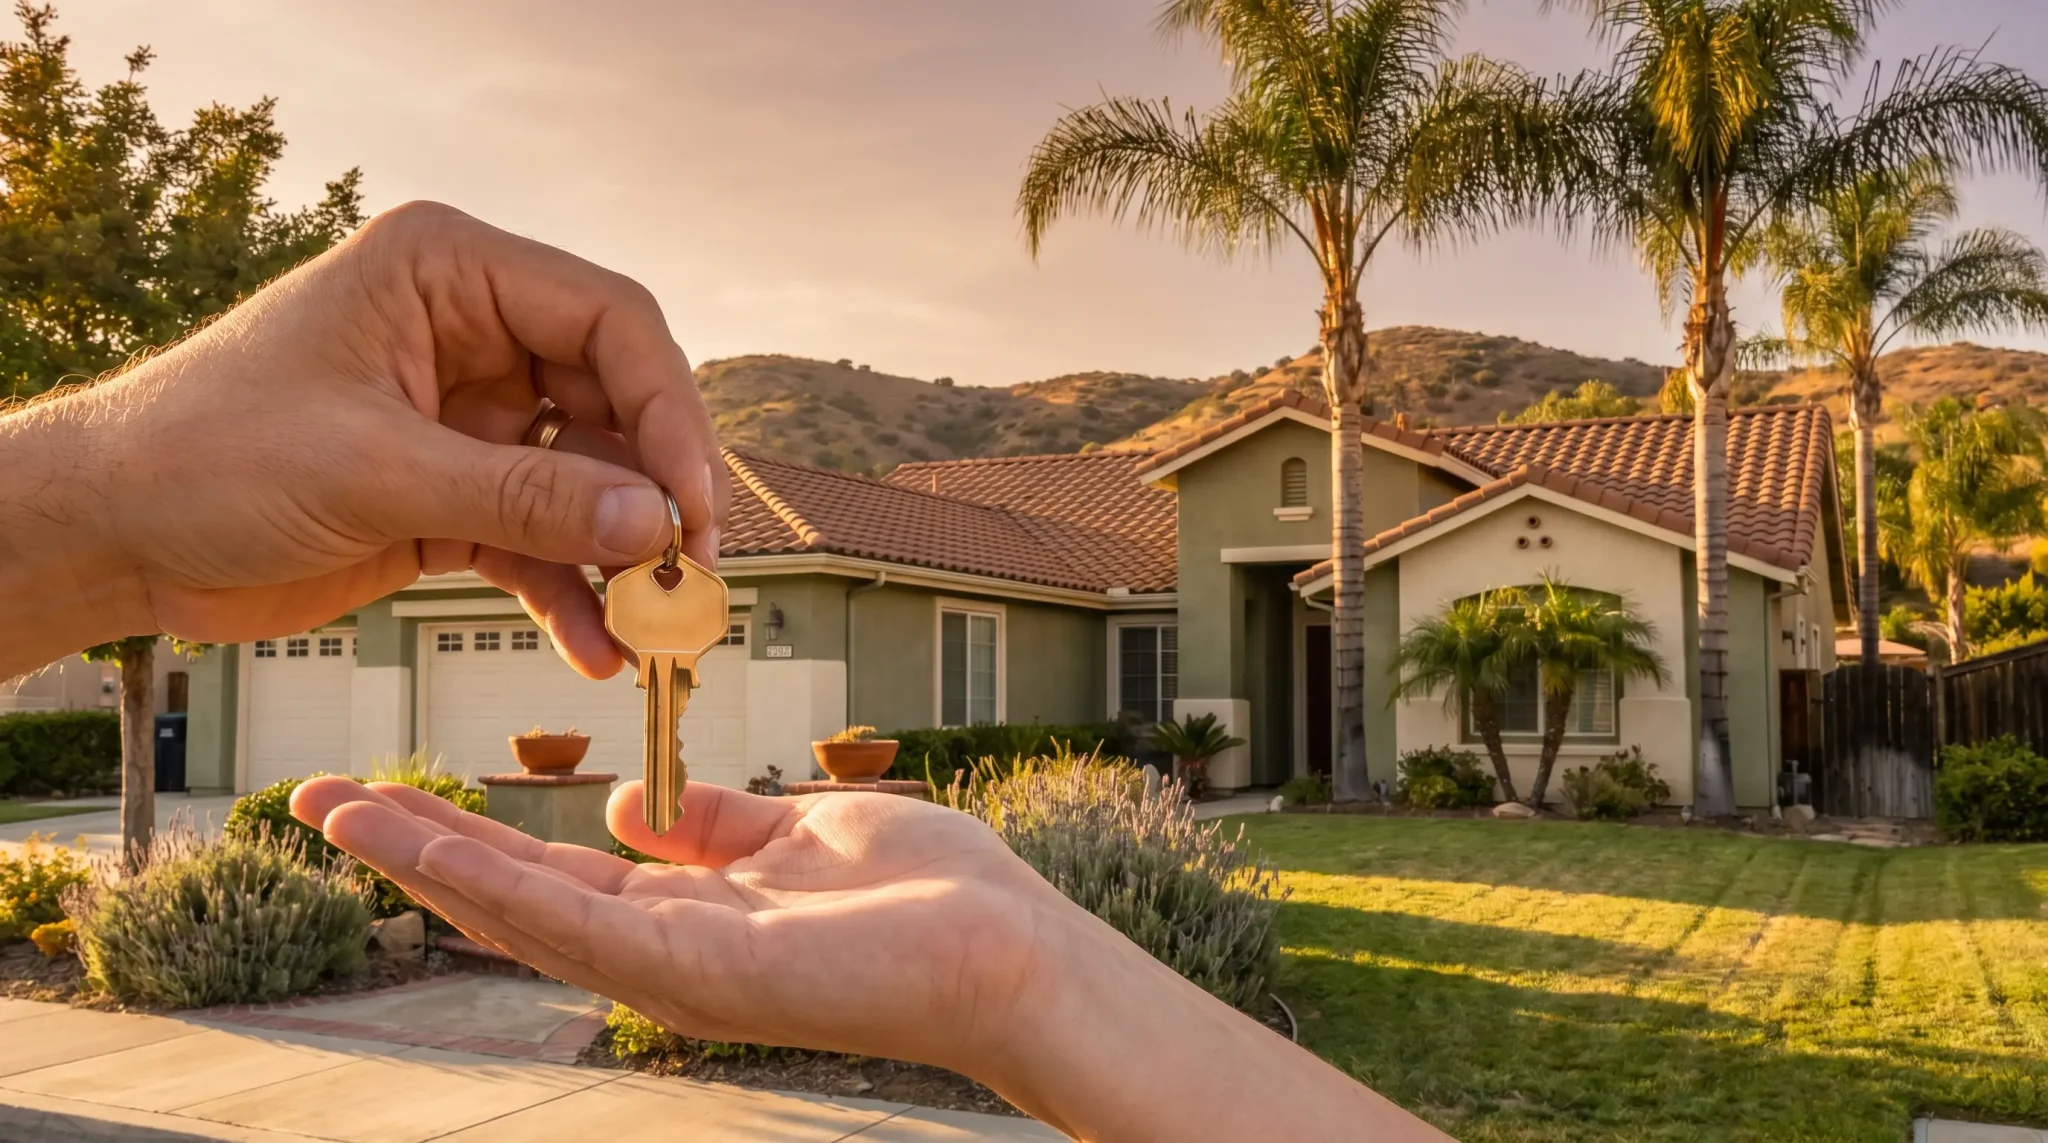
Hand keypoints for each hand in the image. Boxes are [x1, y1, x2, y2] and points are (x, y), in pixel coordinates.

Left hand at [0, 201, 724, 678]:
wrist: (114, 534)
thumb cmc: (206, 455)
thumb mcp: (374, 471)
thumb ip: (522, 497)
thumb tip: (651, 524)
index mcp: (451, 274)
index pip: (608, 321)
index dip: (667, 410)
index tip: (690, 503)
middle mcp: (475, 334)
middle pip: (616, 402)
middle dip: (655, 493)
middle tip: (690, 576)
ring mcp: (471, 418)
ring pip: (589, 480)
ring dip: (621, 556)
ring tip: (655, 628)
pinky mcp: (455, 496)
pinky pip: (542, 540)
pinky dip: (571, 594)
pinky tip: (596, 649)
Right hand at [289, 776, 1451, 1142]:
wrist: (1009, 951)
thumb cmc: (927, 896)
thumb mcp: (796, 834)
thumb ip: (713, 826)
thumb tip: (630, 804)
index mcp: (686, 913)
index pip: (554, 872)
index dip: (468, 834)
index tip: (392, 789)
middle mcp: (661, 951)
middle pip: (512, 896)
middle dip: (416, 848)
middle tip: (317, 799)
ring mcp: (670, 973)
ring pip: (518, 914)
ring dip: (424, 861)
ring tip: (335, 810)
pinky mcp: (692, 978)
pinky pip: (573, 927)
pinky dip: (490, 886)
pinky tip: (423, 849)